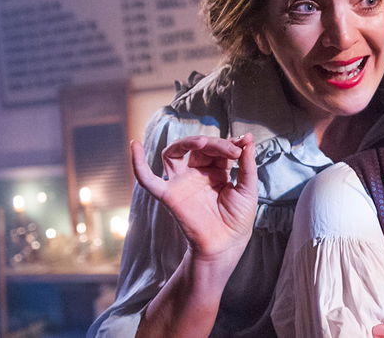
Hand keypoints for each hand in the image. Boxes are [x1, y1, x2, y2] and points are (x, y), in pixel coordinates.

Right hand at [131, 134, 257, 263]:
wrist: (226, 245)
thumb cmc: (238, 220)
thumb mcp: (248, 189)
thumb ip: (247, 164)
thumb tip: (248, 138)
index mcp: (216, 171)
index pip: (218, 148)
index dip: (229, 143)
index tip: (243, 144)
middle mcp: (197, 174)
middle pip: (199, 148)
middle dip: (216, 144)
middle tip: (233, 151)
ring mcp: (182, 183)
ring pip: (174, 153)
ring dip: (186, 142)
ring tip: (202, 141)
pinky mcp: (169, 196)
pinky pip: (147, 179)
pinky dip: (138, 164)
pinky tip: (135, 146)